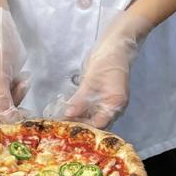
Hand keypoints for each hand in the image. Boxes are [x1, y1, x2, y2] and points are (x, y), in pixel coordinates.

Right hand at [0, 7, 29, 124]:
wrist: (2, 36)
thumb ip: (4, 105)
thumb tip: (10, 122)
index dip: (1, 122)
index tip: (16, 121)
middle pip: (1, 114)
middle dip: (13, 109)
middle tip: (26, 109)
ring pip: (11, 105)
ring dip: (19, 95)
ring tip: (21, 81)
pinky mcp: (8, 85)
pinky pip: (16, 94)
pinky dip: (21, 88)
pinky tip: (22, 78)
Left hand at [63, 12, 152, 127]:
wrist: (115, 45)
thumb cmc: (107, 60)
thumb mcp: (91, 80)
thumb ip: (81, 99)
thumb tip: (69, 115)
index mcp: (115, 103)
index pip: (99, 124)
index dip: (84, 128)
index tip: (67, 130)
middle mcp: (113, 106)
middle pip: (96, 123)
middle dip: (79, 126)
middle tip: (60, 128)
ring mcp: (107, 101)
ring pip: (92, 117)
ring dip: (78, 119)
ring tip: (60, 122)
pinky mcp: (100, 97)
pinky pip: (90, 108)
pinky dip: (79, 111)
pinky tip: (66, 112)